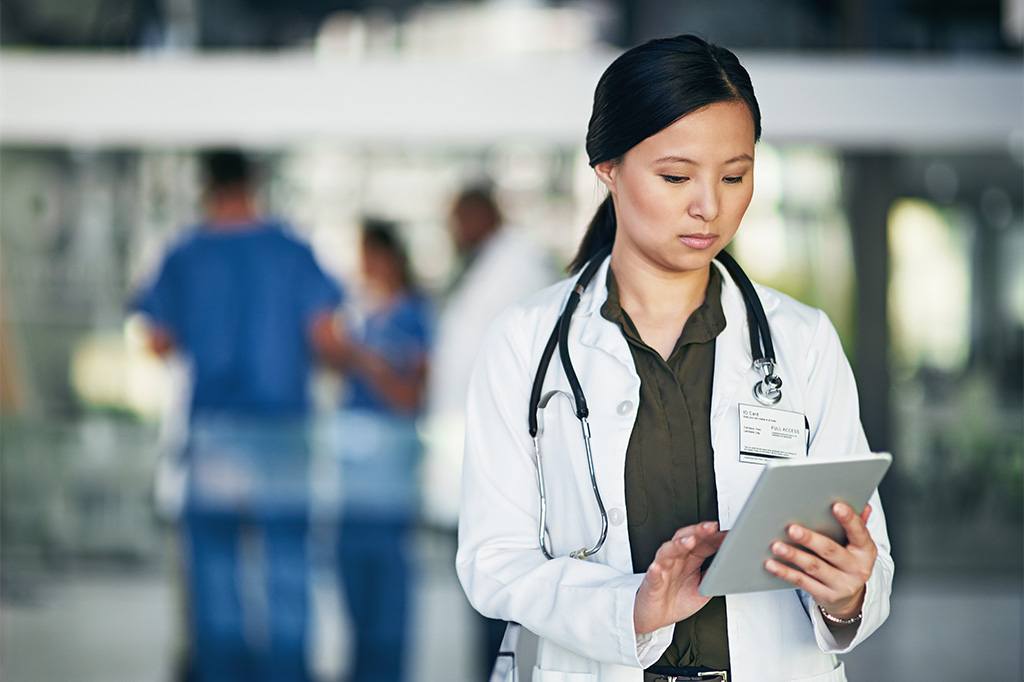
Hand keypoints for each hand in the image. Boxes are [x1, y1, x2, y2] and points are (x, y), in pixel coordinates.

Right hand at [633, 522, 725, 634]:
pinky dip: (655, 570)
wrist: (655, 617)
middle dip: (698, 532)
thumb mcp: (702, 588)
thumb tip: (732, 568)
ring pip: (668, 551)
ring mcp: (663, 569)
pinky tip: (658, 567)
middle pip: (685, 539)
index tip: (729, 534)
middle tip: (711, 527)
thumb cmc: (677, 600)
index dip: (715, 537)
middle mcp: (676, 560)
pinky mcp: (652, 582)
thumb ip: (714, 576)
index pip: (703, 543)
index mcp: (690, 560)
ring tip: (689, 541)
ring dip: (678, 545)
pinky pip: (653, 574)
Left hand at [765, 502, 876, 620]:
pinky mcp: (826, 596)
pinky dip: (785, 572)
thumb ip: (857, 525)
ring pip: (814, 567)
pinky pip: (802, 583)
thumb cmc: (848, 561)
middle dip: (810, 539)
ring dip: (793, 556)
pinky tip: (772, 564)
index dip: (849, 519)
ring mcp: (842, 585)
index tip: (836, 506)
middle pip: (831, 551)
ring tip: (777, 546)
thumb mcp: (857, 544)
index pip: (859, 533)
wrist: (851, 598)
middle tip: (792, 529)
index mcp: (866, 551)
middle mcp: (857, 569)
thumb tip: (864, 506)